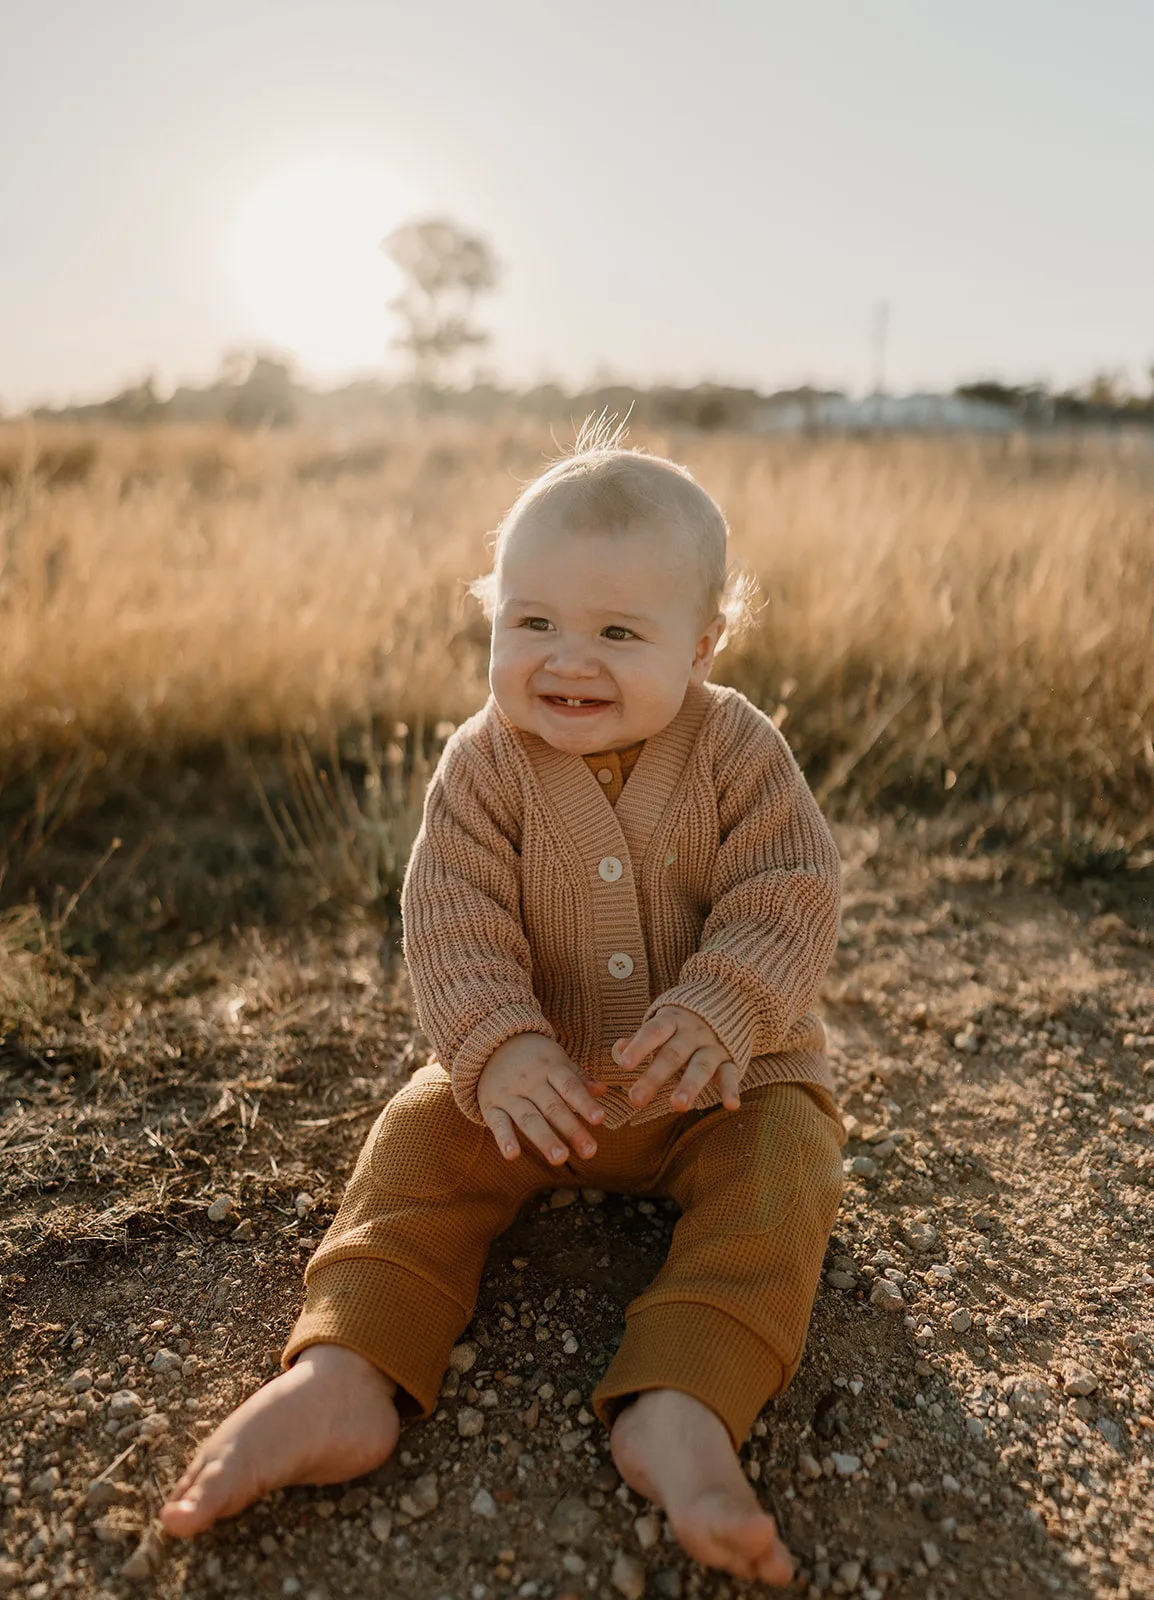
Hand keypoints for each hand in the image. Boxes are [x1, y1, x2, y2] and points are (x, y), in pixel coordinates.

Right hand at [478, 1034, 606, 1163]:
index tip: (600, 1119)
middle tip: (589, 1152)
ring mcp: (509, 1093)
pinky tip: (512, 1155)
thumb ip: (579, 1078)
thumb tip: (603, 1091)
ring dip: (544, 1139)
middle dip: (571, 1129)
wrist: (491, 1043)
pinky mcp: (490, 1105)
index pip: (570, 1087)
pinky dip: (504, 1139)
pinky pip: (497, 1123)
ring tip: (559, 1159)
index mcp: (550, 1067)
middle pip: (553, 1107)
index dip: (584, 1103)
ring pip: (528, 1118)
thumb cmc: (534, 1057)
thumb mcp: (557, 1060)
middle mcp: (530, 1081)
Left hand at [616, 1006, 740, 1112]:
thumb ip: (641, 1037)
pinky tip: (731, 1106)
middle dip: (654, 1077)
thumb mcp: (663, 1020)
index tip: (623, 1065)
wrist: (728, 998)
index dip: (639, 1047)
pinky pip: (731, 1074)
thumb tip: (617, 1050)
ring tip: (678, 1105)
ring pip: (701, 1066)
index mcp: (672, 1020)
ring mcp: (713, 1045)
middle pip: (672, 1054)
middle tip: (636, 1100)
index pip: (653, 1032)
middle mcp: (692, 1032)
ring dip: (690, 1086)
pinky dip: (731, 1089)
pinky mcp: (731, 1058)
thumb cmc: (684, 1019)